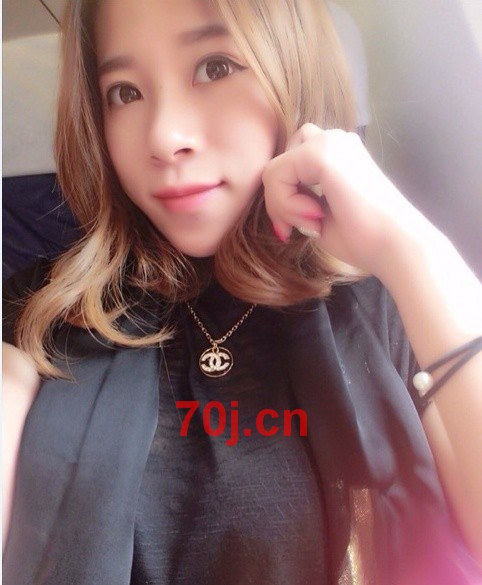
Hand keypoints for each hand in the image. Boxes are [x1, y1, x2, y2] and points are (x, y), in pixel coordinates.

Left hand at [263, 123, 430, 276]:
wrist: (395, 246)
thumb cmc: (363, 238)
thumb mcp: (319, 214)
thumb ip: (298, 199)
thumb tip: (274, 200)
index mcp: (338, 153)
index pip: (291, 163)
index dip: (283, 199)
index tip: (294, 231)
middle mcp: (335, 140)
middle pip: (282, 159)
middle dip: (279, 197)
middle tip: (295, 229)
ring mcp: (330, 142)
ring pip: (275, 167)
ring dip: (281, 202)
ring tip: (309, 224)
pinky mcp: (323, 153)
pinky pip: (277, 173)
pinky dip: (284, 202)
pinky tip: (312, 217)